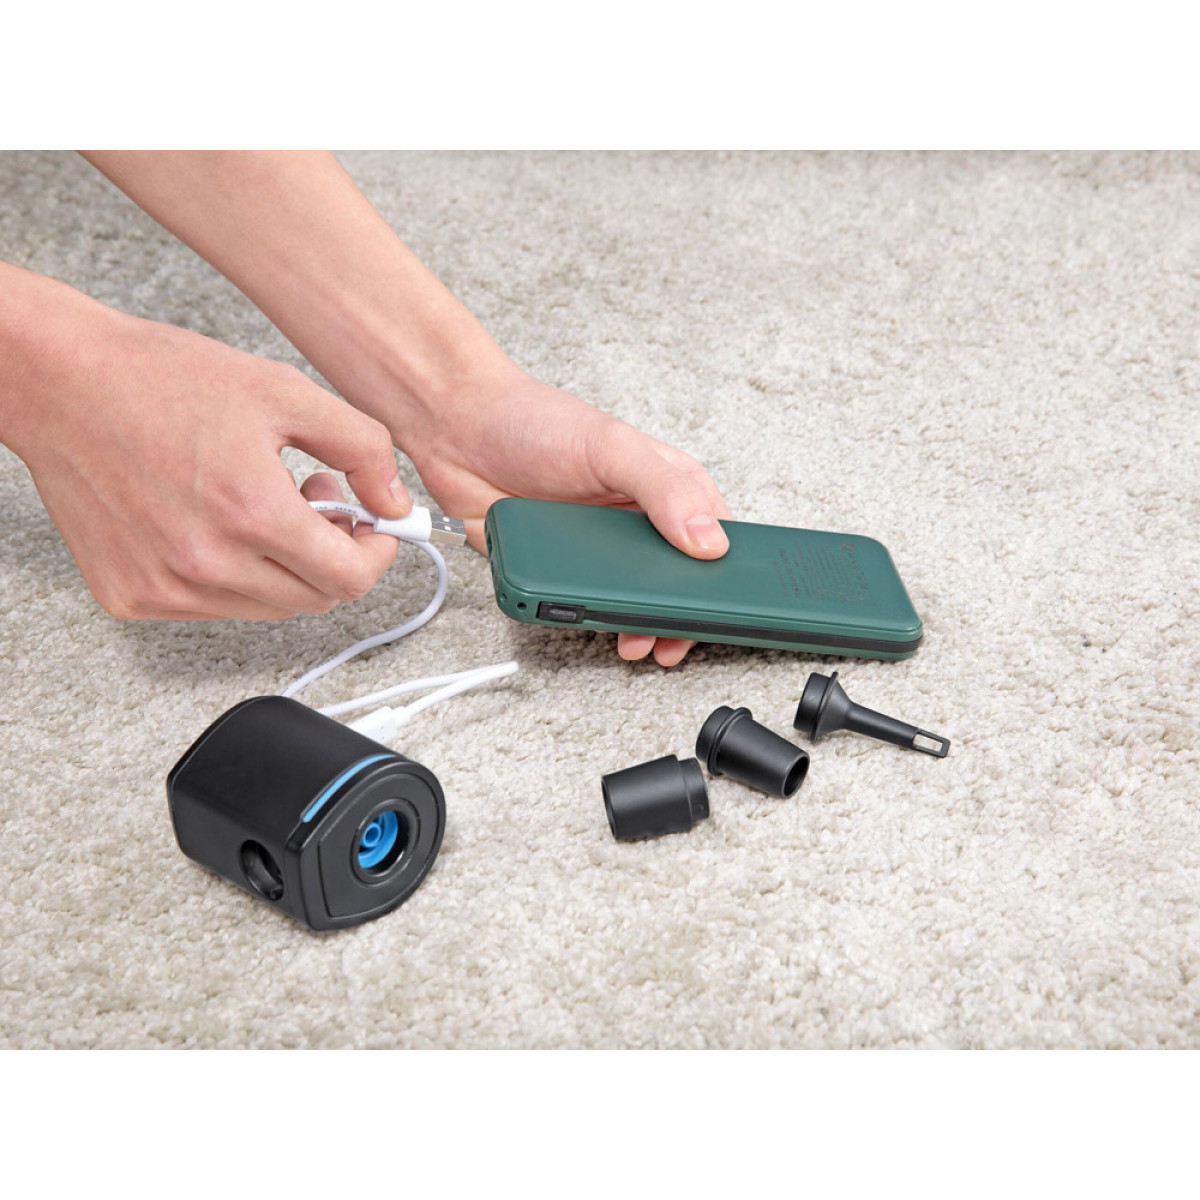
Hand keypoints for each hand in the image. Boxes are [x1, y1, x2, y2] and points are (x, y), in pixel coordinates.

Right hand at [3, 273, 407, 618]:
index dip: (375, 554)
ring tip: (261, 504)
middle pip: (314, 599)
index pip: (350, 579)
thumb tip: (396, 503)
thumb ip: (360, 448)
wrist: (60, 382)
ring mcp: (163, 589)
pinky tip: (214, 523)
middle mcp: (205, 564)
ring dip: (283, 566)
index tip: (375, 530)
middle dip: (332, 553)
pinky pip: (212, 607)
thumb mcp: (285, 392)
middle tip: (313, 498)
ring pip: (267, 607)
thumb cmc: (163, 379)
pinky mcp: (130, 597)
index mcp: (250, 512)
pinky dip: (232, 575)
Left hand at [391, 370, 730, 665]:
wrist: (457, 431)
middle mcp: (636, 521)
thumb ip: (664, 490)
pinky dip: (590, 621)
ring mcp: (598, 549)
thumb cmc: (536, 421)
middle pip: (676, 582)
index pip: (715, 537)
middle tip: (675, 640)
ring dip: (638, 628)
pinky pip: (581, 606)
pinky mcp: (558, 570)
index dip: (726, 575)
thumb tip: (709, 541)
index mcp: (665, 486)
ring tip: (636, 644)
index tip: (731, 606)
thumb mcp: (612, 446)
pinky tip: (593, 626)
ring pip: (630, 602)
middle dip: (681, 617)